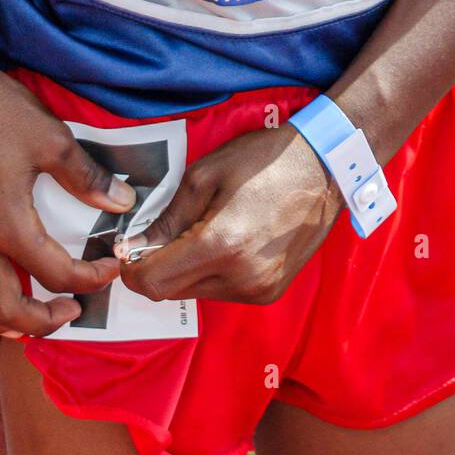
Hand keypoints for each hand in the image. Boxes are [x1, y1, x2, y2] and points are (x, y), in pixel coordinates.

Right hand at [0, 53, 136, 336]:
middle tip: (71, 311)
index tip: (110, 267)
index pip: (57, 274)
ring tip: (18, 321)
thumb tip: (124, 202)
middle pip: (6, 309)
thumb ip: (88, 176)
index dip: (91, 278)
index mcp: (8, 225)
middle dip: (43, 321)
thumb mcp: (52, 139)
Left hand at [117, 123, 342, 304]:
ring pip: (196, 293)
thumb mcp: (205, 175)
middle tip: (160, 234)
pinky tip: (226, 241)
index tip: (129, 248)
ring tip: (200, 231)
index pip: (153, 282)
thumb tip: (136, 245)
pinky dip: (211, 273)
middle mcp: (240, 278)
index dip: (131, 268)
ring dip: (185, 270)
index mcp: (221, 245)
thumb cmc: (264, 160)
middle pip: (171, 292)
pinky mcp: (271, 292)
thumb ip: (167, 217)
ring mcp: (259, 289)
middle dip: (156, 266)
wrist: (325, 168)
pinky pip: (223, 292)